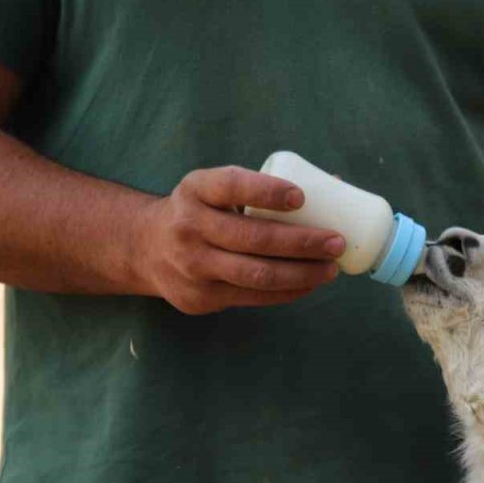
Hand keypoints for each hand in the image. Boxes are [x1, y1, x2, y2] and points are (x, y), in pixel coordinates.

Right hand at [130, 166, 344, 314]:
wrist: (145, 248)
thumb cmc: (202, 213)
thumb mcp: (214, 190)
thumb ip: (260, 188)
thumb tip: (337, 184)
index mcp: (196, 190)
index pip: (231, 186)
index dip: (267, 192)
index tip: (301, 197)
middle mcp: (189, 227)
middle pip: (254, 238)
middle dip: (302, 242)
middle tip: (336, 242)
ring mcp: (192, 266)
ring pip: (257, 274)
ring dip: (301, 274)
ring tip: (330, 269)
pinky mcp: (201, 298)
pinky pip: (253, 297)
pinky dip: (287, 292)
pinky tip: (310, 285)